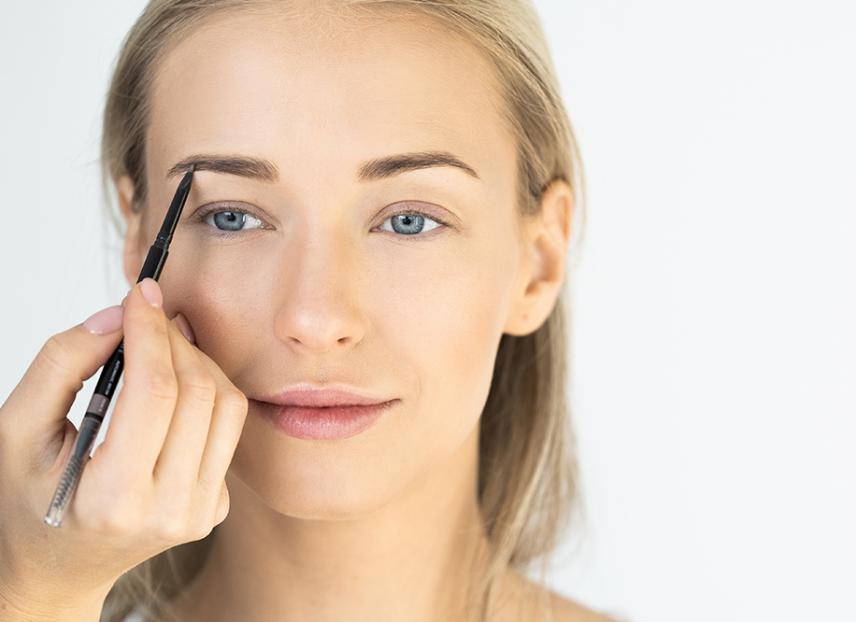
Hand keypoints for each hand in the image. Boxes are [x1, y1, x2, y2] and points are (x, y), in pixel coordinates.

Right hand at [0, 278, 247, 617]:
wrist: (58, 562)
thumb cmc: (29, 497)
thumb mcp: (18, 430)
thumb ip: (61, 365)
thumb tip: (116, 318)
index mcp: (115, 500)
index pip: (156, 392)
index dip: (151, 331)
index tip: (141, 294)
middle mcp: (172, 510)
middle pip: (199, 392)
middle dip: (174, 339)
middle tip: (146, 317)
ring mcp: (202, 512)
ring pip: (227, 404)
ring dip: (196, 360)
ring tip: (159, 349)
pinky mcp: (218, 506)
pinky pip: (230, 429)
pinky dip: (205, 393)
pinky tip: (172, 390)